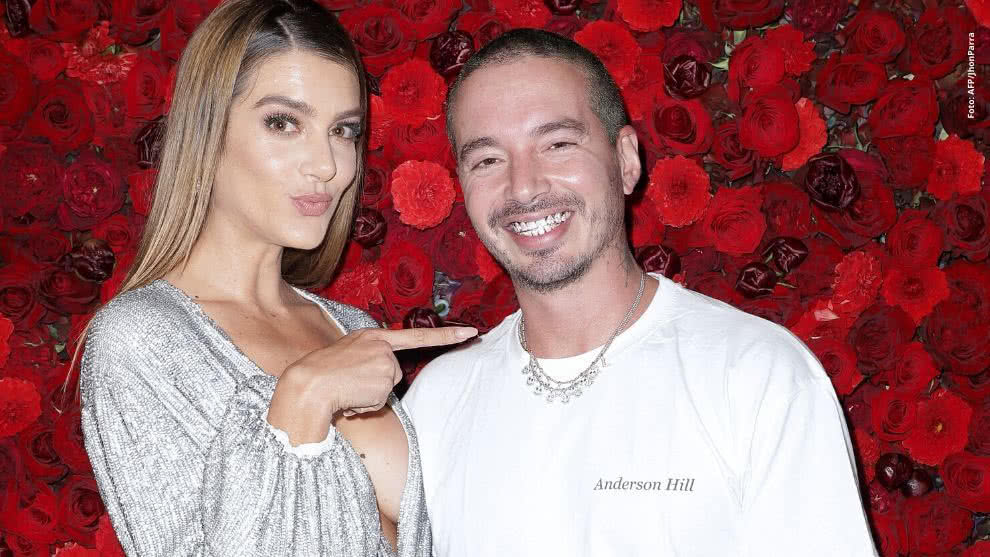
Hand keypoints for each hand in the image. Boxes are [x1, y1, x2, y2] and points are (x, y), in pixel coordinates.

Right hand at [268, 326, 476, 443]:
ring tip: (347, 389)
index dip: (447, 335)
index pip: (417, 336)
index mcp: (372, 337)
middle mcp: (383, 346)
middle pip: (394, 374)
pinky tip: (351, 397)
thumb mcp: (347, 356)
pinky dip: (367, 404)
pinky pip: (381, 401)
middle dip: (375, 384)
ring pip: (387, 388)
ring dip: (369, 395)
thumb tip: (382, 382)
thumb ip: (369, 361)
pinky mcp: (384, 381)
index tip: (472, 332)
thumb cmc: (320, 373)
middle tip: (350, 383)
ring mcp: (386, 363)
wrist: (307, 384)